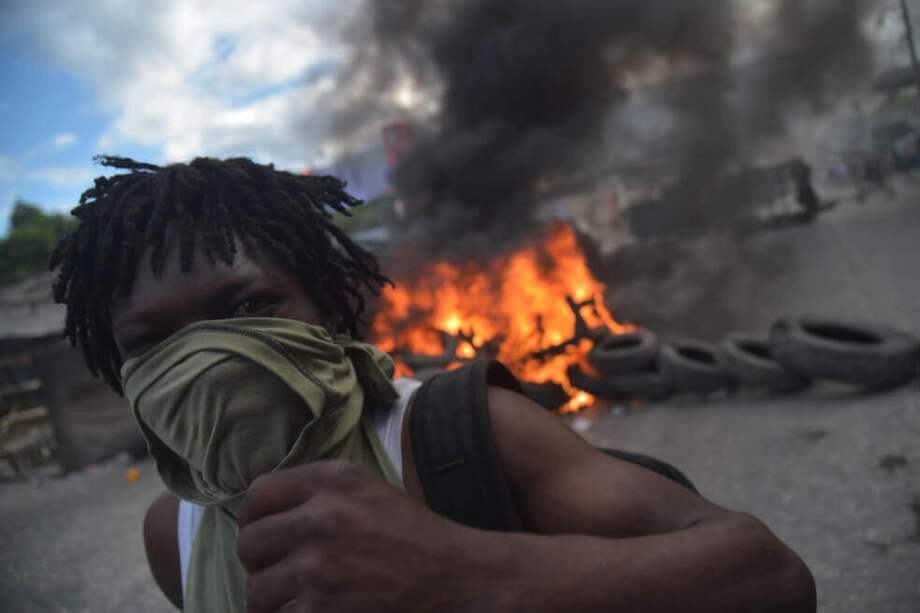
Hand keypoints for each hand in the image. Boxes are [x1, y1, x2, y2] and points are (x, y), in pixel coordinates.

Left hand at [236, 460, 514, 612]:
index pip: (258, 494)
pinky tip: (315, 610)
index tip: (262, 535)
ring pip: (256, 589)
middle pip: (249, 542)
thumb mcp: (369, 491)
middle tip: (278, 573)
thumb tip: (263, 510)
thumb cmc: (413, 535)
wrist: (457, 576)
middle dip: (259, 563)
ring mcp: (320, 565)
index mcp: (333, 480)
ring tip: (295, 599)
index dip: (253, 518)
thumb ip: (319, 491)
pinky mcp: (323, 608)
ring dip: (271, 599)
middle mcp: (322, 516)